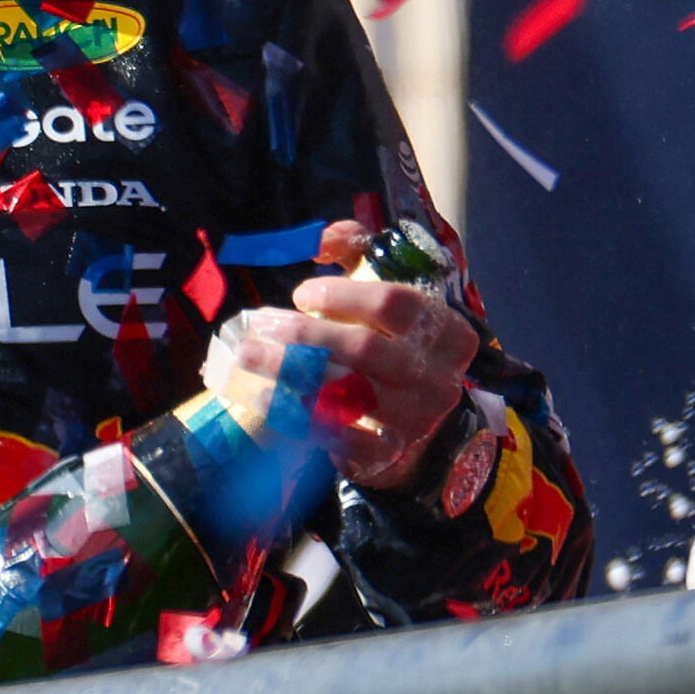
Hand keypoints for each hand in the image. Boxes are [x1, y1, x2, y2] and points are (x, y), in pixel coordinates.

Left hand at [215, 221, 480, 488]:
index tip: (301, 293)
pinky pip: (342, 436)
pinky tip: (265, 397)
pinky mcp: (391, 452)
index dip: (342, 295)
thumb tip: (319, 241)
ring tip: (247, 356)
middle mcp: (440, 376)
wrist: (408, 415)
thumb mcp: (383, 286)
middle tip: (259, 324)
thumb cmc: (388, 338)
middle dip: (305, 335)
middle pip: (366, 349)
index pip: (395, 304)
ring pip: (348, 392)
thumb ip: (357, 250)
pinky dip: (300, 416)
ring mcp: (418, 419)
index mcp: (447, 330)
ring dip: (290, 373)